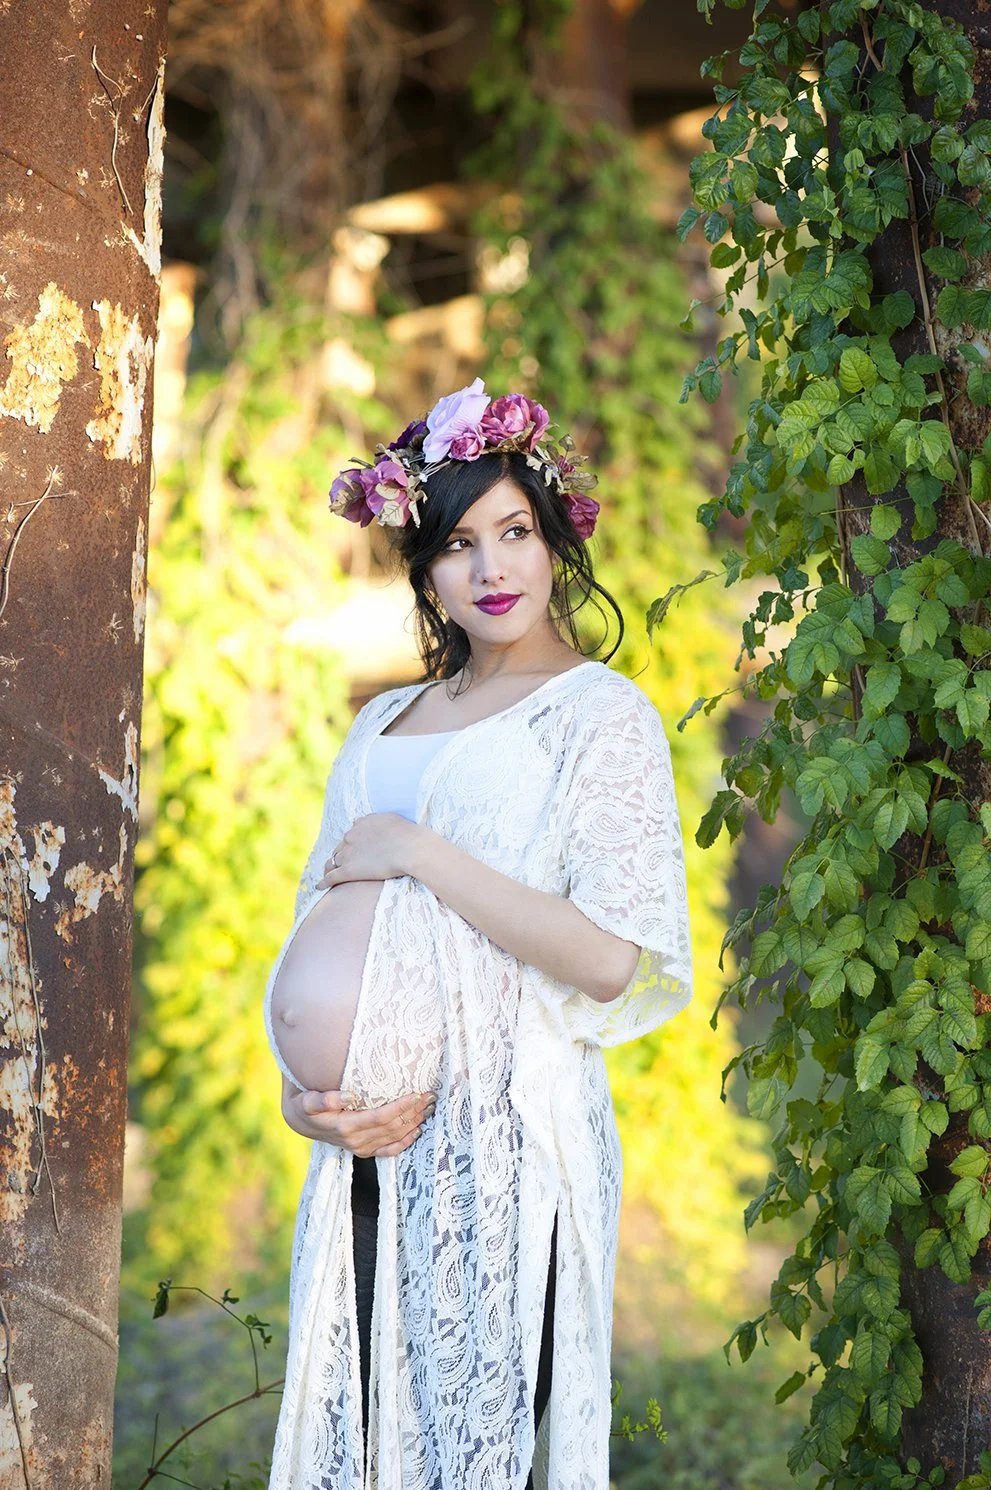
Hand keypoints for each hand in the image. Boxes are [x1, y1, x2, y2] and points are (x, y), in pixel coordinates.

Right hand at [281, 1082, 435, 1156]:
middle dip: (413, 1111)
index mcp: (345, 1127)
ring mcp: (361, 1148)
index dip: (400, 1106)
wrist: (299, 1122)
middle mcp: (356, 1141)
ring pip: (394, 1137)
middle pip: (392, 1127)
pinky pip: (389, 1150)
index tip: (416, 1093)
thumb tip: (347, 1095)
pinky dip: (405, 1141)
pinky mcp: (364, 1150)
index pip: (380, 1117)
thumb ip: (322, 1099)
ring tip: (429, 1107)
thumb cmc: (304, 1104)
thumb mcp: (306, 1100)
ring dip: (414, 1122)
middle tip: (430, 1095)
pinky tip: (418, 1131)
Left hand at [316, 812, 423, 889]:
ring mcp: (348, 853)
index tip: (354, 849)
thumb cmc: (409, 836)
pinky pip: (331, 876)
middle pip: (340, 847)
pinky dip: (324, 882)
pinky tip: (319, 887)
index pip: (352, 833)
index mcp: (361, 823)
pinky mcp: (349, 870)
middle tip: (339, 864)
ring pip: (333, 862)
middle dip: (340, 855)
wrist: (411, 849)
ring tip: (327, 875)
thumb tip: (380, 825)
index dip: (353, 843)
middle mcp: (351, 836)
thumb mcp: (393, 820)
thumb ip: (381, 822)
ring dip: (330, 868)